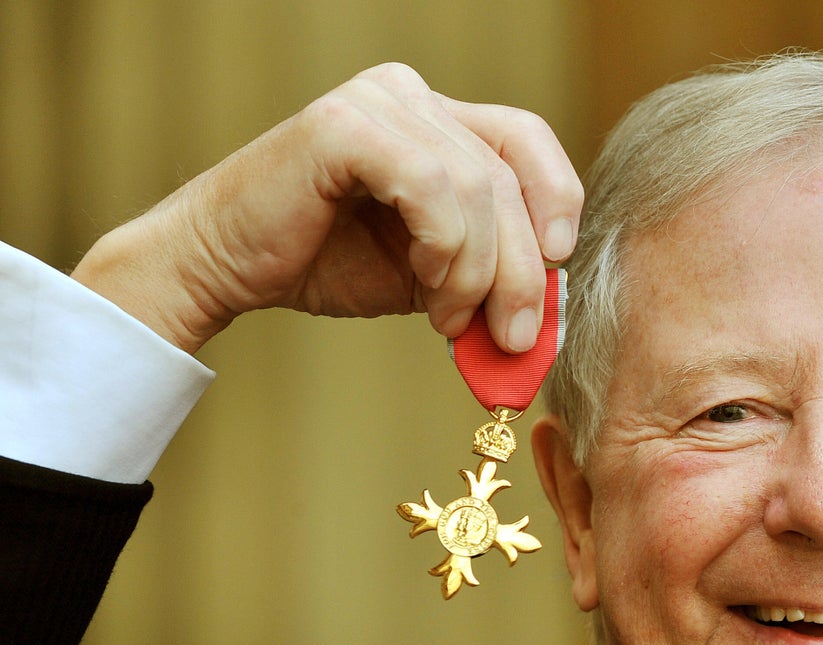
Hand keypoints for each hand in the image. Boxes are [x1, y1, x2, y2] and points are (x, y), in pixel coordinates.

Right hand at [72, 63, 582, 353]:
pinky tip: (425, 284)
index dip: (557, 199)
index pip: (526, 139)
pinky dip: (443, 246)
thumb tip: (552, 313)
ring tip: (449, 318)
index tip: (559, 263)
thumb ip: (488, 275)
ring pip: (477, 186)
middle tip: (511, 335)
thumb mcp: (432, 274)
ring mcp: (377, 102)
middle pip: (508, 175)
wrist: (225, 269)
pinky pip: (432, 186)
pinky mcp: (344, 125)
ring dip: (475, 271)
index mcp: (436, 119)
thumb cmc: (324, 264)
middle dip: (522, 268)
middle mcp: (410, 95)